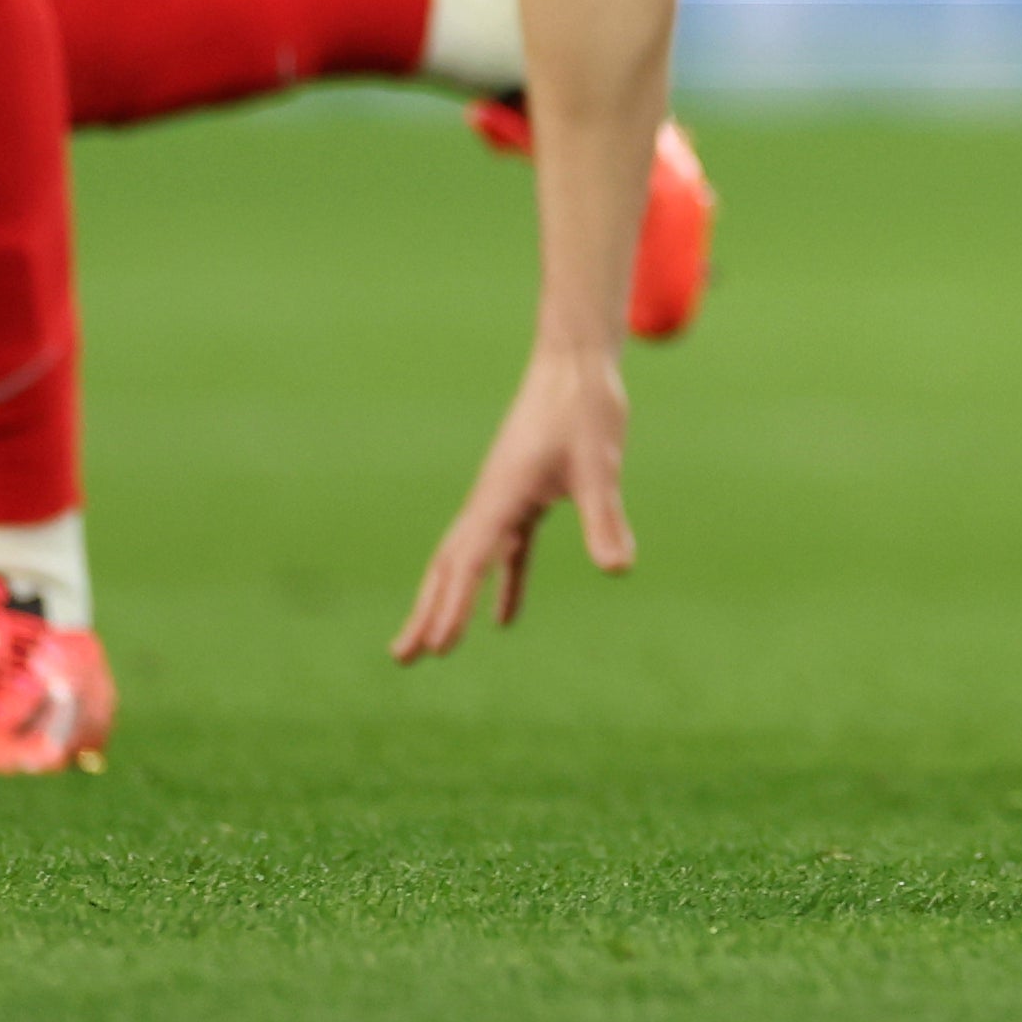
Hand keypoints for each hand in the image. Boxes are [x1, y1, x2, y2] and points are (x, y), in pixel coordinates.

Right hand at [394, 344, 633, 660]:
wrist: (575, 364)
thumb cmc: (585, 408)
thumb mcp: (600, 466)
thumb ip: (605, 518)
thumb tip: (618, 569)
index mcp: (501, 497)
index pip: (470, 563)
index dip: (454, 607)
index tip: (439, 647)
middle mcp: (491, 501)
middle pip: (450, 566)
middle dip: (426, 612)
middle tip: (402, 656)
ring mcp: (502, 499)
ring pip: (467, 560)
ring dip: (449, 601)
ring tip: (433, 646)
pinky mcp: (523, 496)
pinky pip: (505, 551)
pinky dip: (501, 583)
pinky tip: (505, 618)